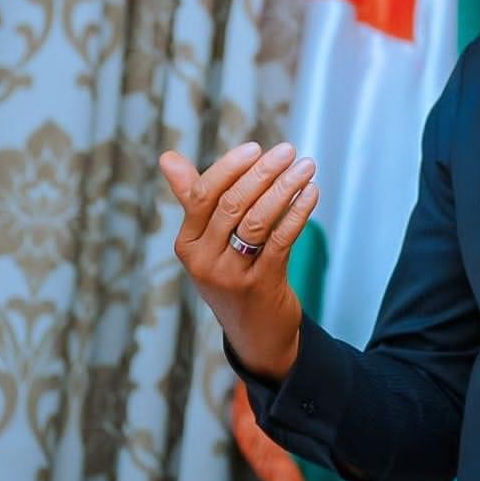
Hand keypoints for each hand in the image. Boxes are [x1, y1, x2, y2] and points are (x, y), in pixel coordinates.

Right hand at [158, 141, 318, 381]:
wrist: (255, 332)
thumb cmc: (231, 272)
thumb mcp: (207, 240)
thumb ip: (191, 196)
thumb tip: (167, 156)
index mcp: (187, 243)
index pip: (202, 195)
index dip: (230, 168)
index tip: (256, 147)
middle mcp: (203, 261)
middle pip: (232, 205)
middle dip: (263, 173)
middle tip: (288, 150)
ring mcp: (231, 275)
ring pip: (258, 220)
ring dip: (286, 188)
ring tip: (306, 166)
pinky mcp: (262, 285)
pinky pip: (282, 240)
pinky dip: (298, 212)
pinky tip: (311, 192)